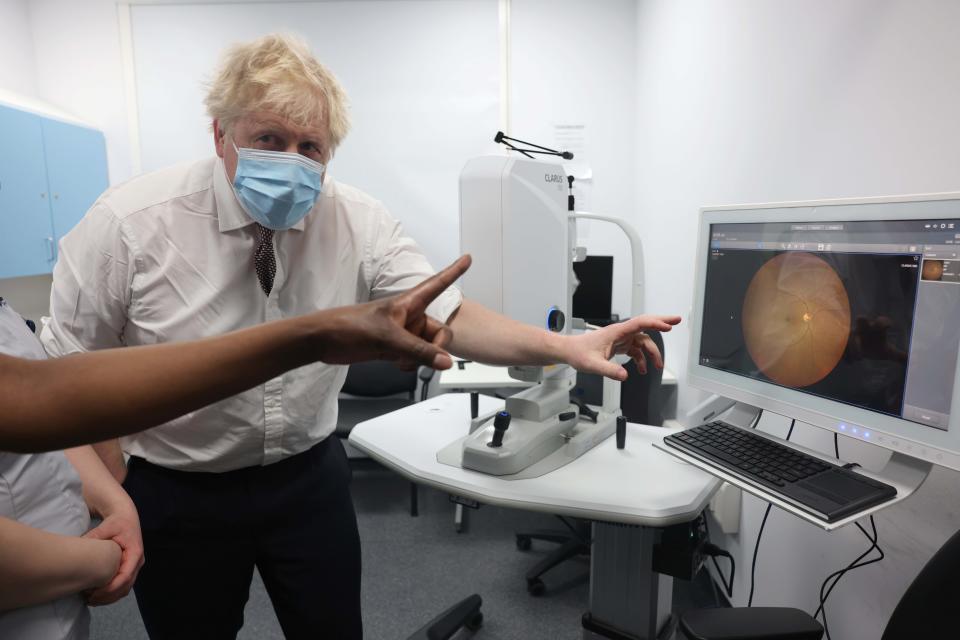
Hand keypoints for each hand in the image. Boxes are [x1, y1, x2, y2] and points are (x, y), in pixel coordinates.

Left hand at [82, 504, 143, 605]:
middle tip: (89, 600)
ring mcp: (135, 566)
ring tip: (91, 600)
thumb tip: (78, 549)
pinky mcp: (130, 568)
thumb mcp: (105, 527)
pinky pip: (123, 585)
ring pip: (125, 589)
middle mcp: (138, 562)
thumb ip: (94, 538)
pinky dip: (112, 593)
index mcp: (135, 553)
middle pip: (126, 586)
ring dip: (110, 597)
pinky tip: (97, 595)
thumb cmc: (117, 522)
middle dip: (108, 596)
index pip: (125, 576)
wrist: (126, 517)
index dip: (110, 588)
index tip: (94, 593)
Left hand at [313, 255, 471, 369]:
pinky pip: (415, 357)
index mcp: (408, 304)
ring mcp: (402, 333)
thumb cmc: (349, 327)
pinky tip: (398, 365)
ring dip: (421, 358)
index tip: (468, 258)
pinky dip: (412, 364)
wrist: (324, 341)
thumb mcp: (388, 338)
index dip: (453, 271)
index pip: (437, 284)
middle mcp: (409, 317)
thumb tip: (445, 361)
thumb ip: (419, 351)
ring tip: (401, 361)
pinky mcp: (393, 348)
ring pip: (428, 347)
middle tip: (427, 358)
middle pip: (440, 331)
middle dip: (436, 347)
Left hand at [563, 315, 681, 379]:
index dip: (655, 323)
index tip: (668, 325)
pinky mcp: (619, 346)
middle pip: (645, 325)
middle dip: (661, 323)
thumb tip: (625, 375)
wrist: (569, 351)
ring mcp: (621, 339)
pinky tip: (641, 369)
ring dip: (651, 353)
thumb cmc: (578, 352)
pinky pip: (635, 350)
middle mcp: (621, 333)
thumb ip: (610, 370)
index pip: (640, 323)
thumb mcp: (593, 365)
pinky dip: (641, 359)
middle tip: (676, 322)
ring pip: (642, 342)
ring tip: (657, 366)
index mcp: (616, 332)